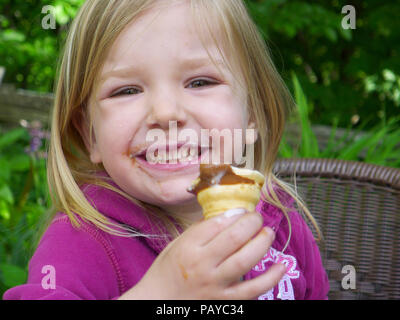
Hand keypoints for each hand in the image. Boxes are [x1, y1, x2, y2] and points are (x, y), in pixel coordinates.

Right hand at [119, 210, 285, 299]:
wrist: (158, 301)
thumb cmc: (166, 270)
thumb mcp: (176, 244)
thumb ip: (199, 231)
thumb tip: (227, 217)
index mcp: (188, 247)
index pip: (216, 224)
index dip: (235, 214)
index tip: (243, 210)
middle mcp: (202, 265)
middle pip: (233, 238)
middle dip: (251, 223)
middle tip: (258, 217)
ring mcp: (215, 284)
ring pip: (245, 261)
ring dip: (262, 243)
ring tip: (268, 232)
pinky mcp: (226, 301)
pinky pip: (253, 290)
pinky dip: (271, 278)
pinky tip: (282, 265)